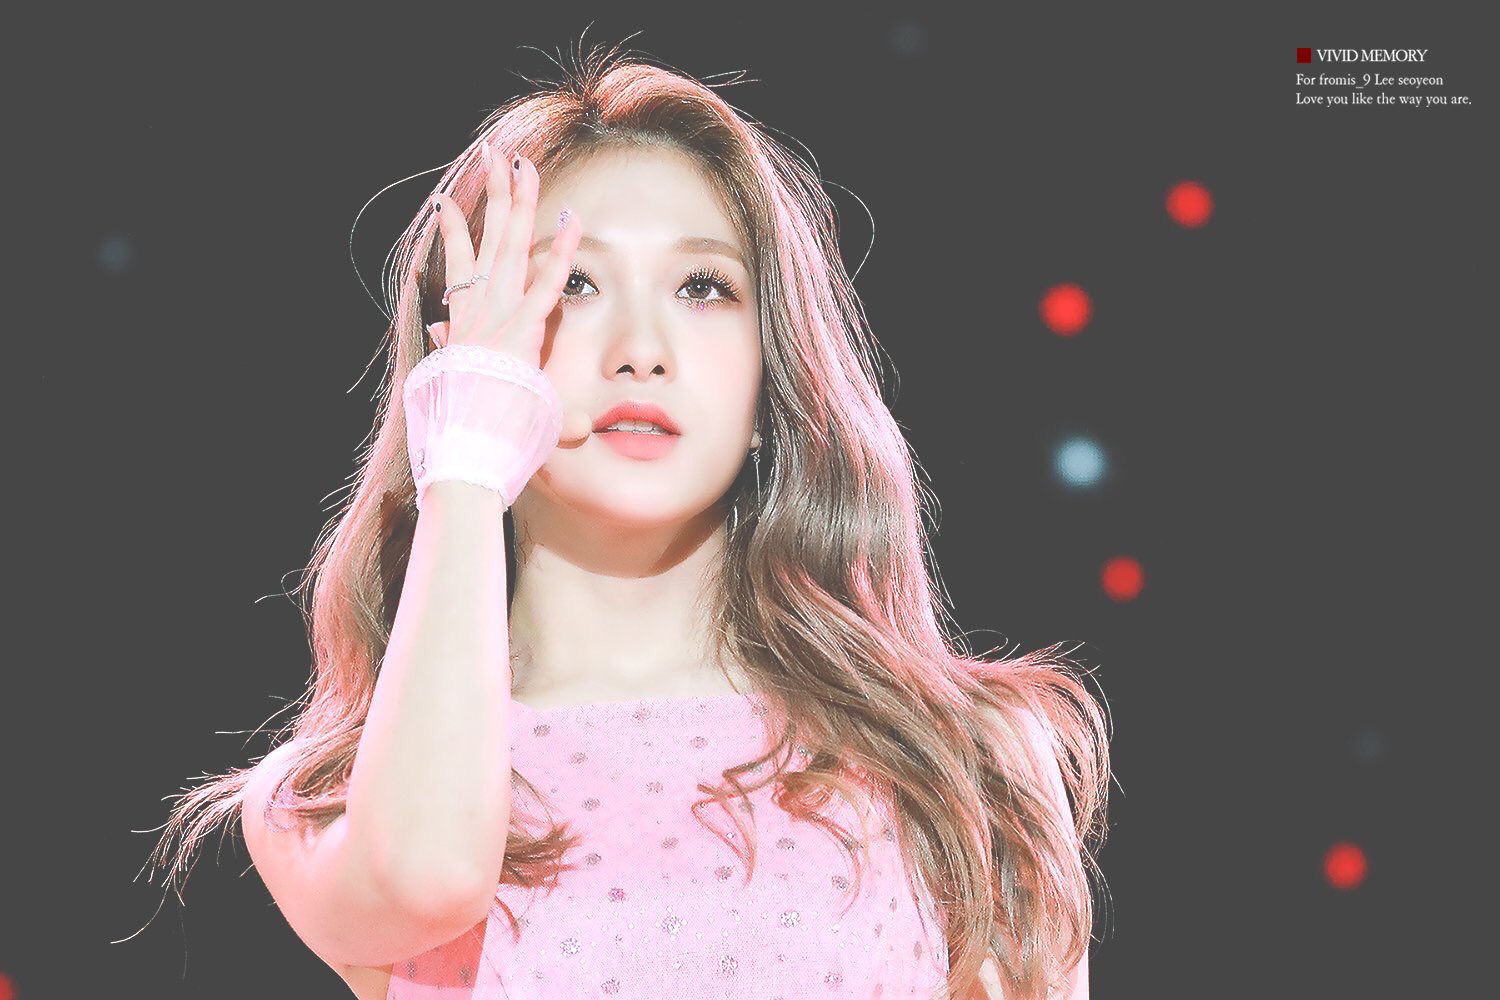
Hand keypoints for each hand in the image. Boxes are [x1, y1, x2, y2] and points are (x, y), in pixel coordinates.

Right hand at [427, 142, 592, 444]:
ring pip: (509, 248)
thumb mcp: (453, 382)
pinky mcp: (518, 334)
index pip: (460, 265)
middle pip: (488, 240)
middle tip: (496, 155)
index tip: (448, 203)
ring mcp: (496, 318)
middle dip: (494, 195)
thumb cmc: (467, 430)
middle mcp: (477, 312)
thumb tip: (440, 326)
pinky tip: (573, 222)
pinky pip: (546, 286)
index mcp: (464, 323)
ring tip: (517, 162)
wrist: (464, 456)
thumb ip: (451, 350)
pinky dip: (560, 255)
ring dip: (516, 203)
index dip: (458, 232)